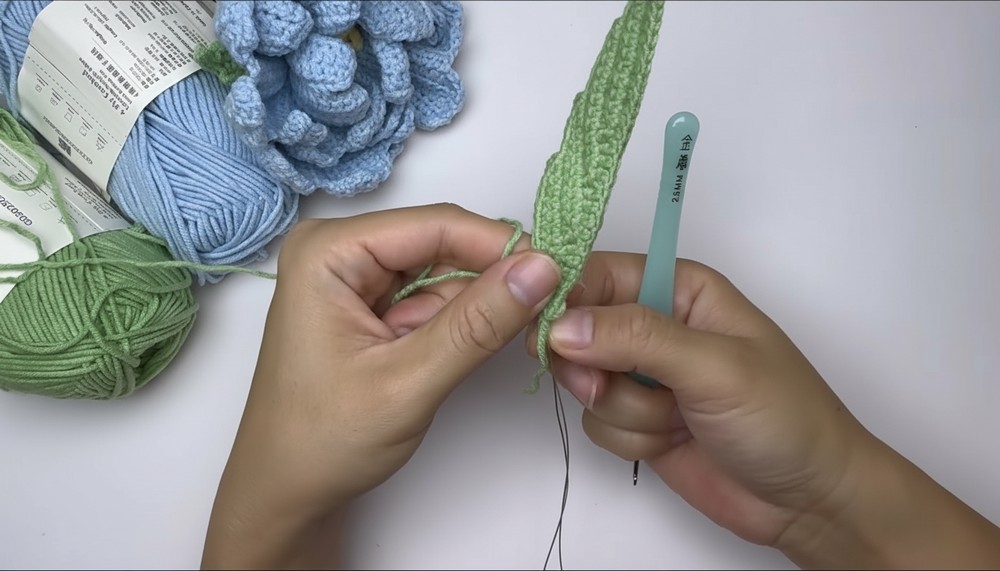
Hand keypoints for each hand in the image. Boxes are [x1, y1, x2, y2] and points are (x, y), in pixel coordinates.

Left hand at [202, 204, 560, 568]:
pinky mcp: (371, 306)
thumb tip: (542, 268)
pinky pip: (433, 299)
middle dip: (492, 279)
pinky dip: (462, 322)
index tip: (558, 274)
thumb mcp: (408, 382)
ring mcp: (355, 279)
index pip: (435, 225)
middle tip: (547, 312)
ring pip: (445, 273)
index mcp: (329, 251)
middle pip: (442, 244)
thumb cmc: (323, 442)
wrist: (286, 493)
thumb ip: (476, 324)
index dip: (500, 246)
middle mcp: (340, 251)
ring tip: (509, 341)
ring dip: (480, 306)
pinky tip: (471, 349)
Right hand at [529, 253, 999, 568]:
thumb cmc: (786, 418)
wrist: (808, 500)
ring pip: (583, 381)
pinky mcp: (637, 418)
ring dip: (623, 410)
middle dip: (593, 365)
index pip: (598, 273)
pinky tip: (672, 440)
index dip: (566, 297)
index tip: (549, 329)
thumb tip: (563, 325)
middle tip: (612, 385)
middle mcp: (656, 324)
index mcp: (681, 287)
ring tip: (676, 418)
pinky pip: (594, 421)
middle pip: (576, 328)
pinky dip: (628, 438)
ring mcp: (645, 374)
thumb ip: (638, 338)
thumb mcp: (716, 367)